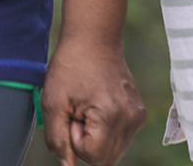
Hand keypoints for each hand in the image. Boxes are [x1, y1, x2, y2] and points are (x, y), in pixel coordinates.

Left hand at [42, 34, 145, 165]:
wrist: (94, 38)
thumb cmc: (71, 66)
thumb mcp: (53, 102)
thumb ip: (58, 140)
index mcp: (111, 115)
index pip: (94, 158)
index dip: (76, 142)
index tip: (73, 116)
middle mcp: (130, 118)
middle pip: (106, 159)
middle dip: (87, 144)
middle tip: (79, 113)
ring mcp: (137, 115)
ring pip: (114, 152)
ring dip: (97, 139)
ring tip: (88, 109)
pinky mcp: (139, 112)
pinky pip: (121, 138)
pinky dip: (106, 131)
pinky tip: (98, 107)